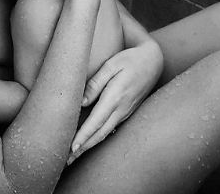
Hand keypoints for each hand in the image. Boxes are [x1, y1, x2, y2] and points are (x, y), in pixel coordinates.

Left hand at [67, 40, 162, 163]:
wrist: (153, 61)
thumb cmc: (130, 59)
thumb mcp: (111, 65)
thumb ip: (96, 83)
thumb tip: (82, 101)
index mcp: (115, 96)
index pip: (96, 121)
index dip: (84, 135)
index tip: (72, 147)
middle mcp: (121, 108)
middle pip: (99, 133)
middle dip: (83, 148)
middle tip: (66, 159)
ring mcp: (125, 112)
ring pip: (105, 133)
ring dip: (89, 145)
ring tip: (74, 155)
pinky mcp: (126, 111)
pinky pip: (110, 128)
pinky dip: (98, 137)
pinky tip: (89, 141)